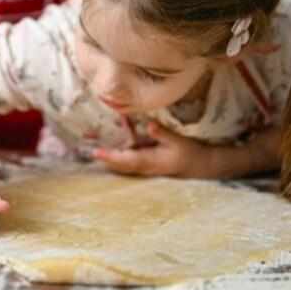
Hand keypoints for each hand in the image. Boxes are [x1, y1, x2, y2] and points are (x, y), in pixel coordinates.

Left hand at [92, 121, 226, 177]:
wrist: (200, 166)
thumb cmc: (190, 153)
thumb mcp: (178, 141)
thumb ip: (162, 133)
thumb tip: (148, 123)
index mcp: (150, 161)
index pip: (125, 160)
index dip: (109, 156)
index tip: (96, 152)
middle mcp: (145, 166)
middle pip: (120, 164)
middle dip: (105, 158)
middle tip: (90, 150)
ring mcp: (146, 166)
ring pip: (123, 163)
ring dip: (110, 157)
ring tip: (96, 150)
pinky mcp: (148, 162)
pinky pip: (130, 160)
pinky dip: (119, 155)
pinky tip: (114, 148)